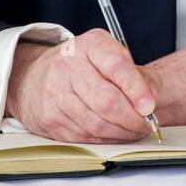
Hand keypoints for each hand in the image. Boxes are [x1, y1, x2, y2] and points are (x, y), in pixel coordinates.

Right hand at [5, 29, 157, 142]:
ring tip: (134, 131)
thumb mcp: (111, 56)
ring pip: (97, 124)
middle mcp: (68, 67)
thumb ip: (138, 74)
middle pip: (107, 100)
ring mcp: (56, 94)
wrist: (34, 77)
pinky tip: (116, 135)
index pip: (117, 66)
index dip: (137, 89)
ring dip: (122, 133)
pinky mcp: (50, 119)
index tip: (150, 106)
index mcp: (89, 46)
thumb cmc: (82, 66)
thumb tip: (152, 101)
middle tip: (146, 124)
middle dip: (132, 118)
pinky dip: (106, 140)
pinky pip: (85, 136)